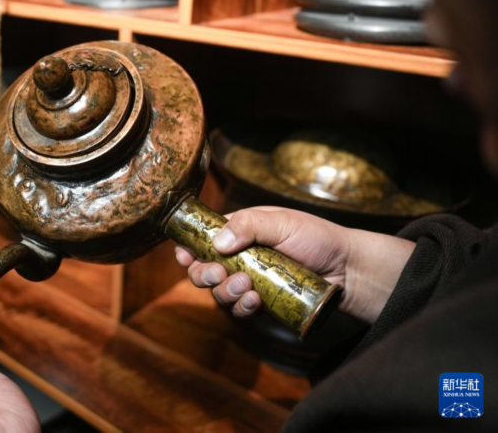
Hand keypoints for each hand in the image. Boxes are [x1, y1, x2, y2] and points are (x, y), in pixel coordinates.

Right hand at [175, 207, 415, 323]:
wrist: (348, 271)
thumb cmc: (317, 238)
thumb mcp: (283, 222)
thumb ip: (248, 226)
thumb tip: (217, 243)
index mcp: (239, 231)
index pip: (202, 238)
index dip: (188, 247)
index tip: (185, 256)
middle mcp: (239, 257)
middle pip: (203, 268)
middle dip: (203, 273)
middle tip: (218, 273)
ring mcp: (249, 281)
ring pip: (218, 291)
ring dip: (224, 291)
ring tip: (245, 286)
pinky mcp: (260, 303)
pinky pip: (239, 309)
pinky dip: (241, 306)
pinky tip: (254, 301)